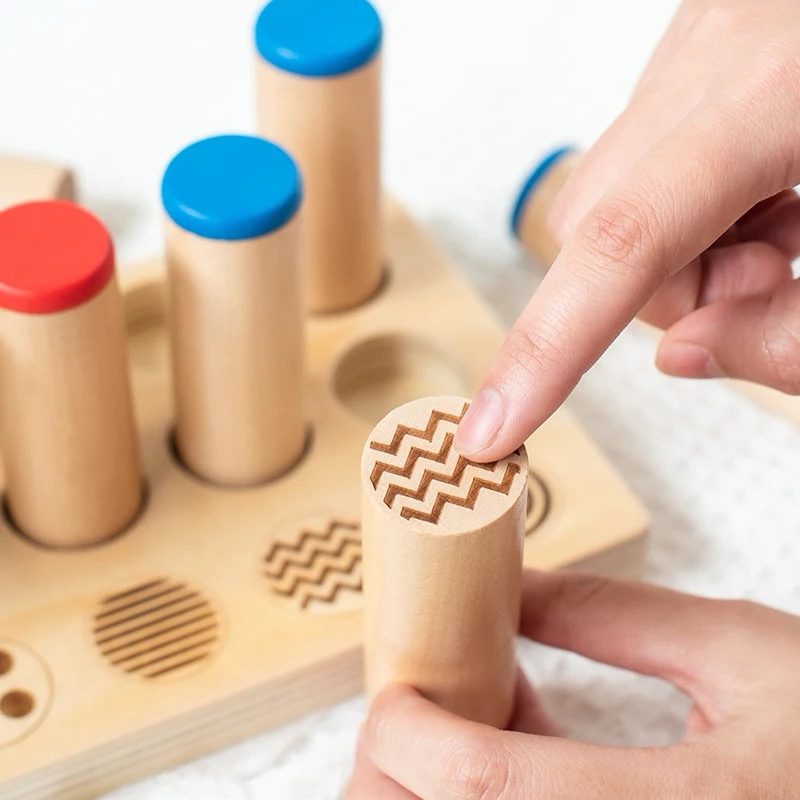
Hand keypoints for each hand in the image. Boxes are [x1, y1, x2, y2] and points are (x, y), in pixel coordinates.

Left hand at [346, 570, 799, 798]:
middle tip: (407, 715)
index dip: (412, 736)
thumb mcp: (743, 653)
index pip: (489, 788)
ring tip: (461, 727)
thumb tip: (512, 590)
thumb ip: (617, 616)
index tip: (392, 691)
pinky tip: (510, 757)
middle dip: (395, 779)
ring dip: (429, 796)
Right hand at [456, 0, 799, 461]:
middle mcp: (717, 49)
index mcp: (780, 83)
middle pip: (598, 227)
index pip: (622, 239)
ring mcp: (698, 40)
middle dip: (665, 292)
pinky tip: (771, 188)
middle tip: (772, 272)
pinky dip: (691, 208)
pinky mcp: (695, 48)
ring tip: (785, 223)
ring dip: (682, 250)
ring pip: (610, 197)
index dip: (549, 348)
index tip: (493, 426)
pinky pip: (642, 161)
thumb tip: (684, 355)